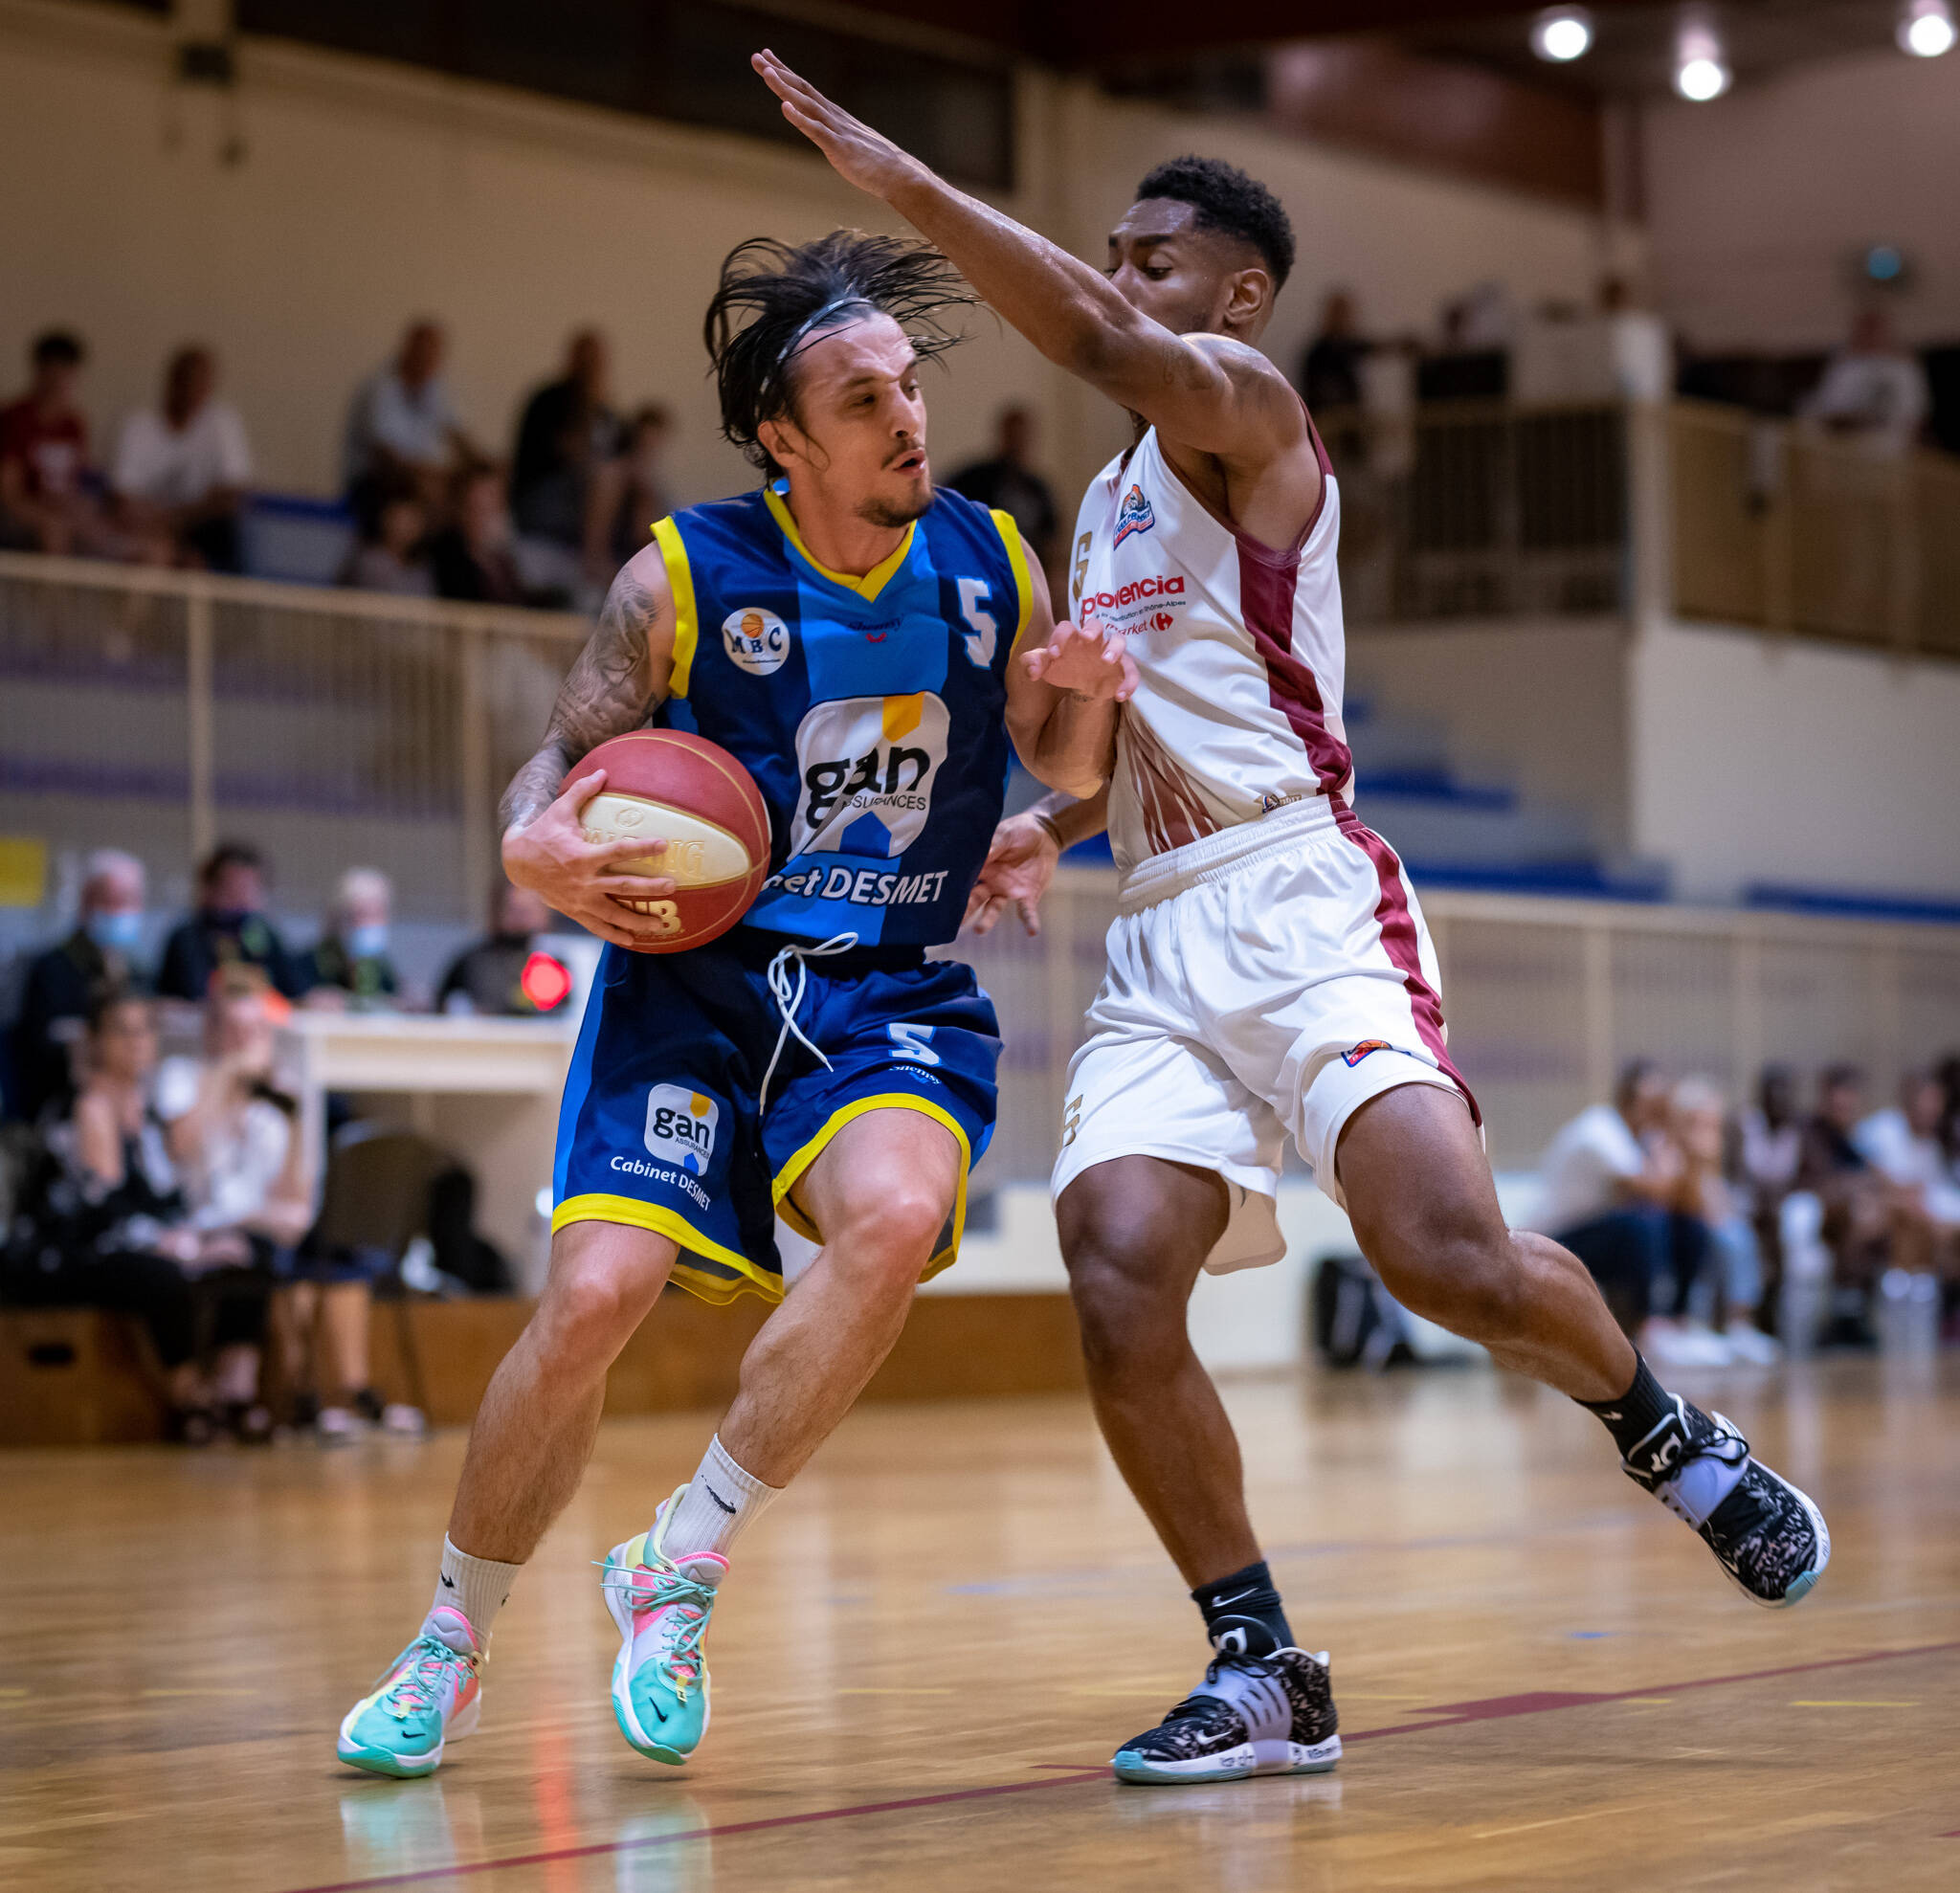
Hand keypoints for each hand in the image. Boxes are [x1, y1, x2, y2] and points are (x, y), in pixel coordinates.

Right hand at [501, 768, 683, 951]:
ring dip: (638, 920)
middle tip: (672, 887)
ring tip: (662, 924)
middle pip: (622, 886)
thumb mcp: (560, 810)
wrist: (517, 863)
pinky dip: (615, 935)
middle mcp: (583, 881)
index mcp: (582, 856)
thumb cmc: (542, 834)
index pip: (618, 851)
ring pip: (613, 914)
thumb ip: (581, 791)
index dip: (642, 848)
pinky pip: (597, 927)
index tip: (664, 845)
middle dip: (649, 888)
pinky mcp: (575, 911)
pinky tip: (634, 941)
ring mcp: (579, 900)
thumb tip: (603, 770)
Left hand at [752, 49, 928, 199]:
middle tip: (757, 56)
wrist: (899, 175)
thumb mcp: (850, 144)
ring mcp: (836, 131)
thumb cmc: (876, 163)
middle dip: (778, 73)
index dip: (786, 73)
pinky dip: (799, 118)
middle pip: (802, 90)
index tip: (768, 58)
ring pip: (806, 105)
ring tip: (767, 73)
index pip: (805, 89)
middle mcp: (833, 117)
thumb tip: (826, 135)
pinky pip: (816, 131)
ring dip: (785, 88)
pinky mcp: (839, 148)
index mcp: (834, 116)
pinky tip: (784, 107)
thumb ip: (835, 136)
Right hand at [963, 812, 1060, 938]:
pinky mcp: (1027, 896)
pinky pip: (1027, 911)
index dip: (953, 888)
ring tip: (979, 930)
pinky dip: (1030, 922)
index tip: (940, 897)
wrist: (1044, 834)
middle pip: (973, 899)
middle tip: (951, 922)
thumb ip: (994, 844)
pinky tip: (1032, 932)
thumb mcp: (1005, 833)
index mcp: (981, 867)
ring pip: (994, 909)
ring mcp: (1007, 891)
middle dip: (963, 910)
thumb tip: (981, 855)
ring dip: (987, 920)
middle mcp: (990, 883)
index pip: (964, 879)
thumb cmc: (1019, 831)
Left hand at [1022, 619, 1137, 703]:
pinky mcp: (1122, 668)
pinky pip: (1131, 671)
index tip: (1053, 654)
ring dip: (1114, 649)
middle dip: (1092, 629)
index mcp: (1072, 636)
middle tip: (1085, 638)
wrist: (1081, 683)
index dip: (1059, 637)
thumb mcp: (1045, 666)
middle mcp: (1093, 640)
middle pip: (1096, 624)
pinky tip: (1120, 696)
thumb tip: (1032, 671)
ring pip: (1119, 641)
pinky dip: (1129, 683)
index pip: (1066, 627)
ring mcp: (1109, 652)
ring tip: (1106, 661)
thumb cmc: (1063, 666)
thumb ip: (1033, 663)